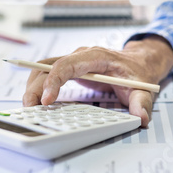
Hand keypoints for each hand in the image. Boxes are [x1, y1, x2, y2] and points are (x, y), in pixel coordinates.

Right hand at [23, 35, 172, 126]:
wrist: (139, 63)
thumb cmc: (138, 74)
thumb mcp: (143, 89)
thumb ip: (142, 102)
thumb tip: (140, 117)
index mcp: (96, 57)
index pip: (67, 65)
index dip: (54, 81)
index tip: (47, 101)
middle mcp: (81, 56)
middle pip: (49, 66)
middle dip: (36, 86)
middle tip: (29, 108)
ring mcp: (74, 61)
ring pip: (44, 67)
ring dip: (33, 85)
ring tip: (29, 106)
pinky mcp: (71, 68)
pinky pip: (48, 72)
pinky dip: (39, 85)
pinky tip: (36, 101)